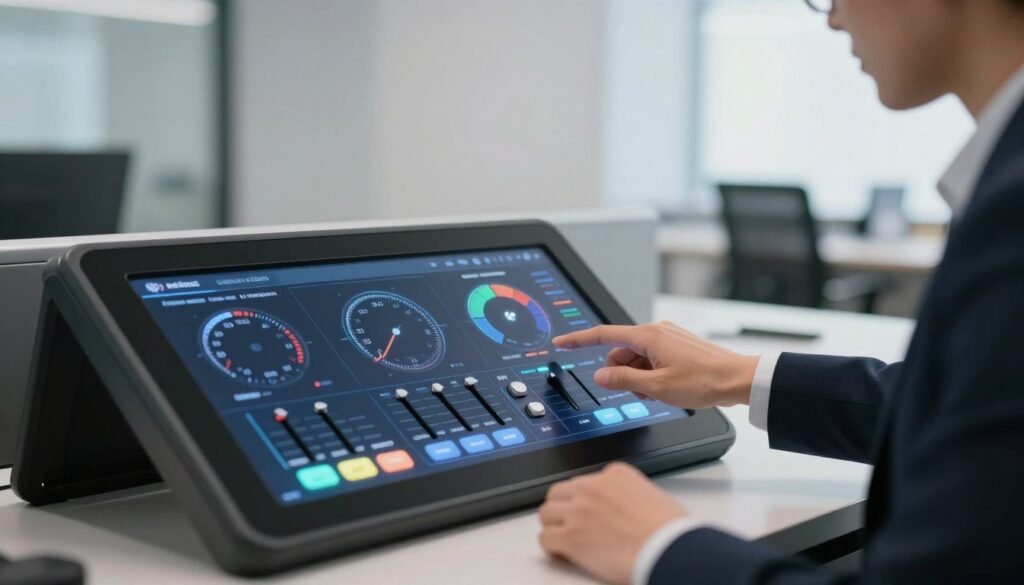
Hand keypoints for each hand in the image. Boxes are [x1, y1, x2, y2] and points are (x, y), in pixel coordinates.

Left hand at [538, 462, 685, 584]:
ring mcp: (579, 511)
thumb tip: (621, 508)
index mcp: (614, 474)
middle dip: (562, 508)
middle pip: (559, 492)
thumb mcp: (652, 494)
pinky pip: (545, 538)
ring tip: (564, 538)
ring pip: (547, 513)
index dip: (583, 499)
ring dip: (553, 525)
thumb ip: (629, 493)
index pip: (584, 481)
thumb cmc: (670, 530)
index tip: (587, 511)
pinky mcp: (572, 537)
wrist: (669, 550)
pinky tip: (561, 553)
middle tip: (569, 523)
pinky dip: (551, 547)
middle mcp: (593, 488)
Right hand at [552, 321, 758, 409]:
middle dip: (622, 373)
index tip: (562, 342)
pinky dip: (651, 375)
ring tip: (660, 393)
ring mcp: (668, 339)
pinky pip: (652, 360)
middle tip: (641, 392)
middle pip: (621, 352)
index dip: (579, 340)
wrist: (739, 379)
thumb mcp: (657, 387)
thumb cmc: (704, 381)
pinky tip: (667, 388)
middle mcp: (656, 332)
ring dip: (639, 378)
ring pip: (637, 359)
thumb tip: (600, 375)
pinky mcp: (677, 347)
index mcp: (648, 336)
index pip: (604, 335)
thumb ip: (624, 380)